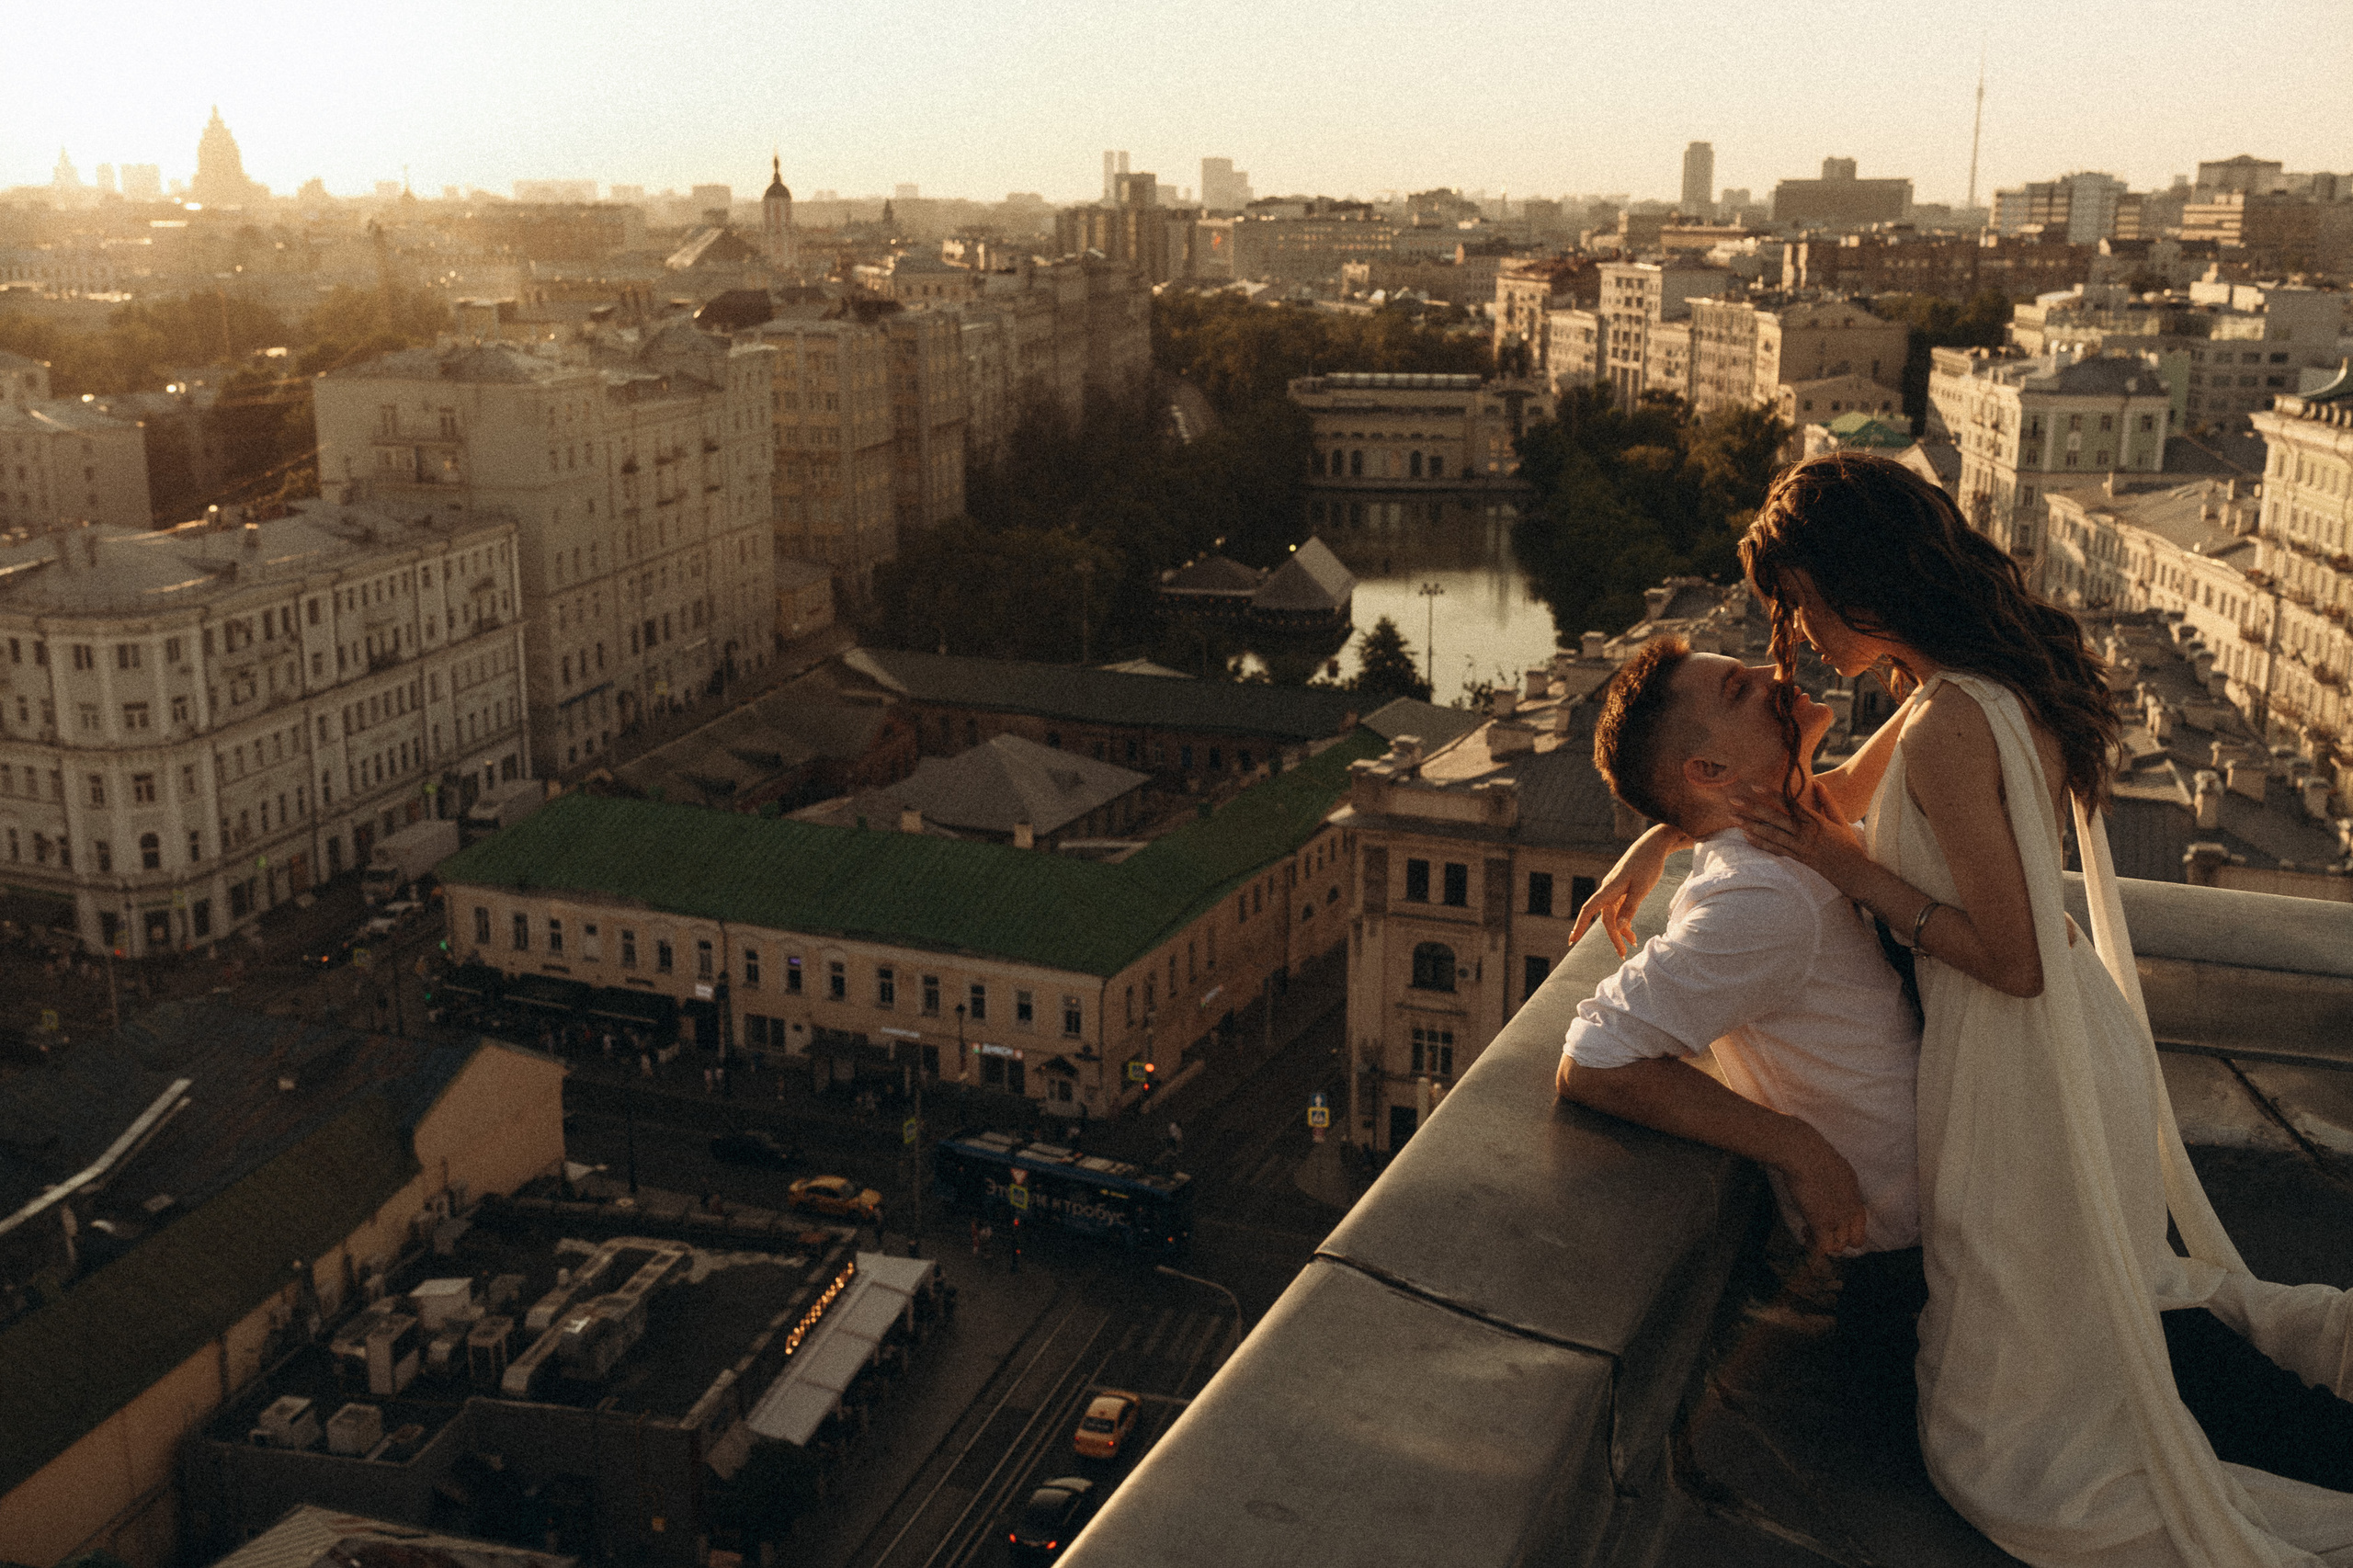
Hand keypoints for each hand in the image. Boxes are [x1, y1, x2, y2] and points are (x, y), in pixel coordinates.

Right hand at [1570, 825, 1687, 956]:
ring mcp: (1614, 889)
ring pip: (1613, 914)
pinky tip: (1632, 929)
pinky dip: (1625, 919)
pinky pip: (1619, 908)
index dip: (1579, 925)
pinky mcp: (1622, 888)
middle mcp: (1608, 889)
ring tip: (1633, 944)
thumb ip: (1630, 908)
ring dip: (1621, 930)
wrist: (1653, 845)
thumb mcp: (1642, 889)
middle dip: (1613, 937)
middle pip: (1606, 918)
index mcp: (1609, 889)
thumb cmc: (1648, 865)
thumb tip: (1618, 928)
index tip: (1572, 940)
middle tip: (1623, 954)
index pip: (1589, 910)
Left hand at [1729, 779, 1868, 890]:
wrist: (1854, 872)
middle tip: (1733, 800)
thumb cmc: (1848, 845)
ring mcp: (1800, 847)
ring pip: (1771, 834)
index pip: (1789, 804)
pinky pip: (1775, 850)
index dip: (1770, 794)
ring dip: (1751, 825)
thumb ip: (1827, 801)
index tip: (1754, 786)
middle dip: (1752, 808)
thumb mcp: (1840, 820)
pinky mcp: (1797, 860)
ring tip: (1733, 818)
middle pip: (1774, 818)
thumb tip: (1817, 783)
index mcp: (1816, 820)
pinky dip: (1760, 844)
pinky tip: (1746, 837)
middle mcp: (1805, 833)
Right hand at [1776, 1126, 1867, 1256]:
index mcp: (1855, 1194)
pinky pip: (1823, 1247)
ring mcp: (1838, 1218)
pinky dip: (1814, 1248)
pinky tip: (1805, 1238)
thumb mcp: (1836, 1167)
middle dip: (1840, 1241)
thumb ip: (1837, 1182)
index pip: (1860, 1222)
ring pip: (1839, 1246)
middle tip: (1823, 1233)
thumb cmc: (1813, 1152)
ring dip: (1824, 1244)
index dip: (1847, 1227)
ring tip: (1808, 1233)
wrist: (1804, 1154)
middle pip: (1855, 1240)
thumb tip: (1829, 1184)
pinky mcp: (1821, 1223)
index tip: (1831, 1223)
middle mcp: (1851, 1209)